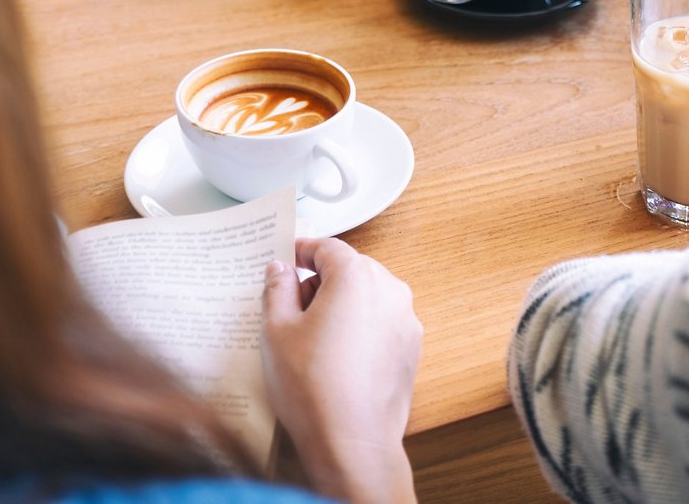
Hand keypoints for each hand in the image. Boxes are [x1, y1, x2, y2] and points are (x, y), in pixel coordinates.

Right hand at [261, 238, 421, 503]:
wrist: (353, 441)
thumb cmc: (313, 387)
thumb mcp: (277, 331)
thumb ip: (277, 289)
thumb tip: (280, 269)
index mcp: (357, 277)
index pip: (327, 247)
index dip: (301, 252)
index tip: (284, 263)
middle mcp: (390, 290)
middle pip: (351, 269)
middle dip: (321, 281)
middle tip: (290, 306)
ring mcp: (406, 319)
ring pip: (368, 296)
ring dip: (342, 304)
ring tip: (312, 337)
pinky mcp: (411, 346)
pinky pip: (381, 322)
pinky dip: (360, 327)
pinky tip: (337, 355)